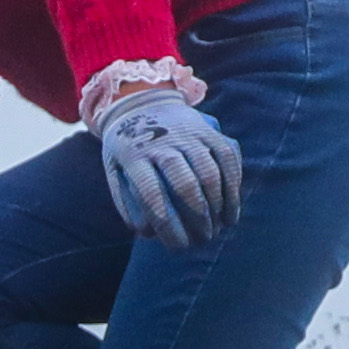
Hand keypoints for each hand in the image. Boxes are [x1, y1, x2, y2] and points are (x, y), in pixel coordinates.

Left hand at [100, 95, 244, 248]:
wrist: (140, 102)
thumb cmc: (128, 149)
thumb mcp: (115, 172)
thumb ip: (127, 203)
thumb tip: (149, 233)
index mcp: (133, 154)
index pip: (151, 194)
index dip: (167, 225)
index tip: (179, 247)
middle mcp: (161, 141)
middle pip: (185, 183)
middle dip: (198, 218)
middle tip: (203, 240)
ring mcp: (187, 133)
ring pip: (210, 171)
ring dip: (219, 205)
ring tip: (218, 228)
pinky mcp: (209, 129)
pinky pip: (227, 158)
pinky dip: (233, 186)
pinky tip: (231, 210)